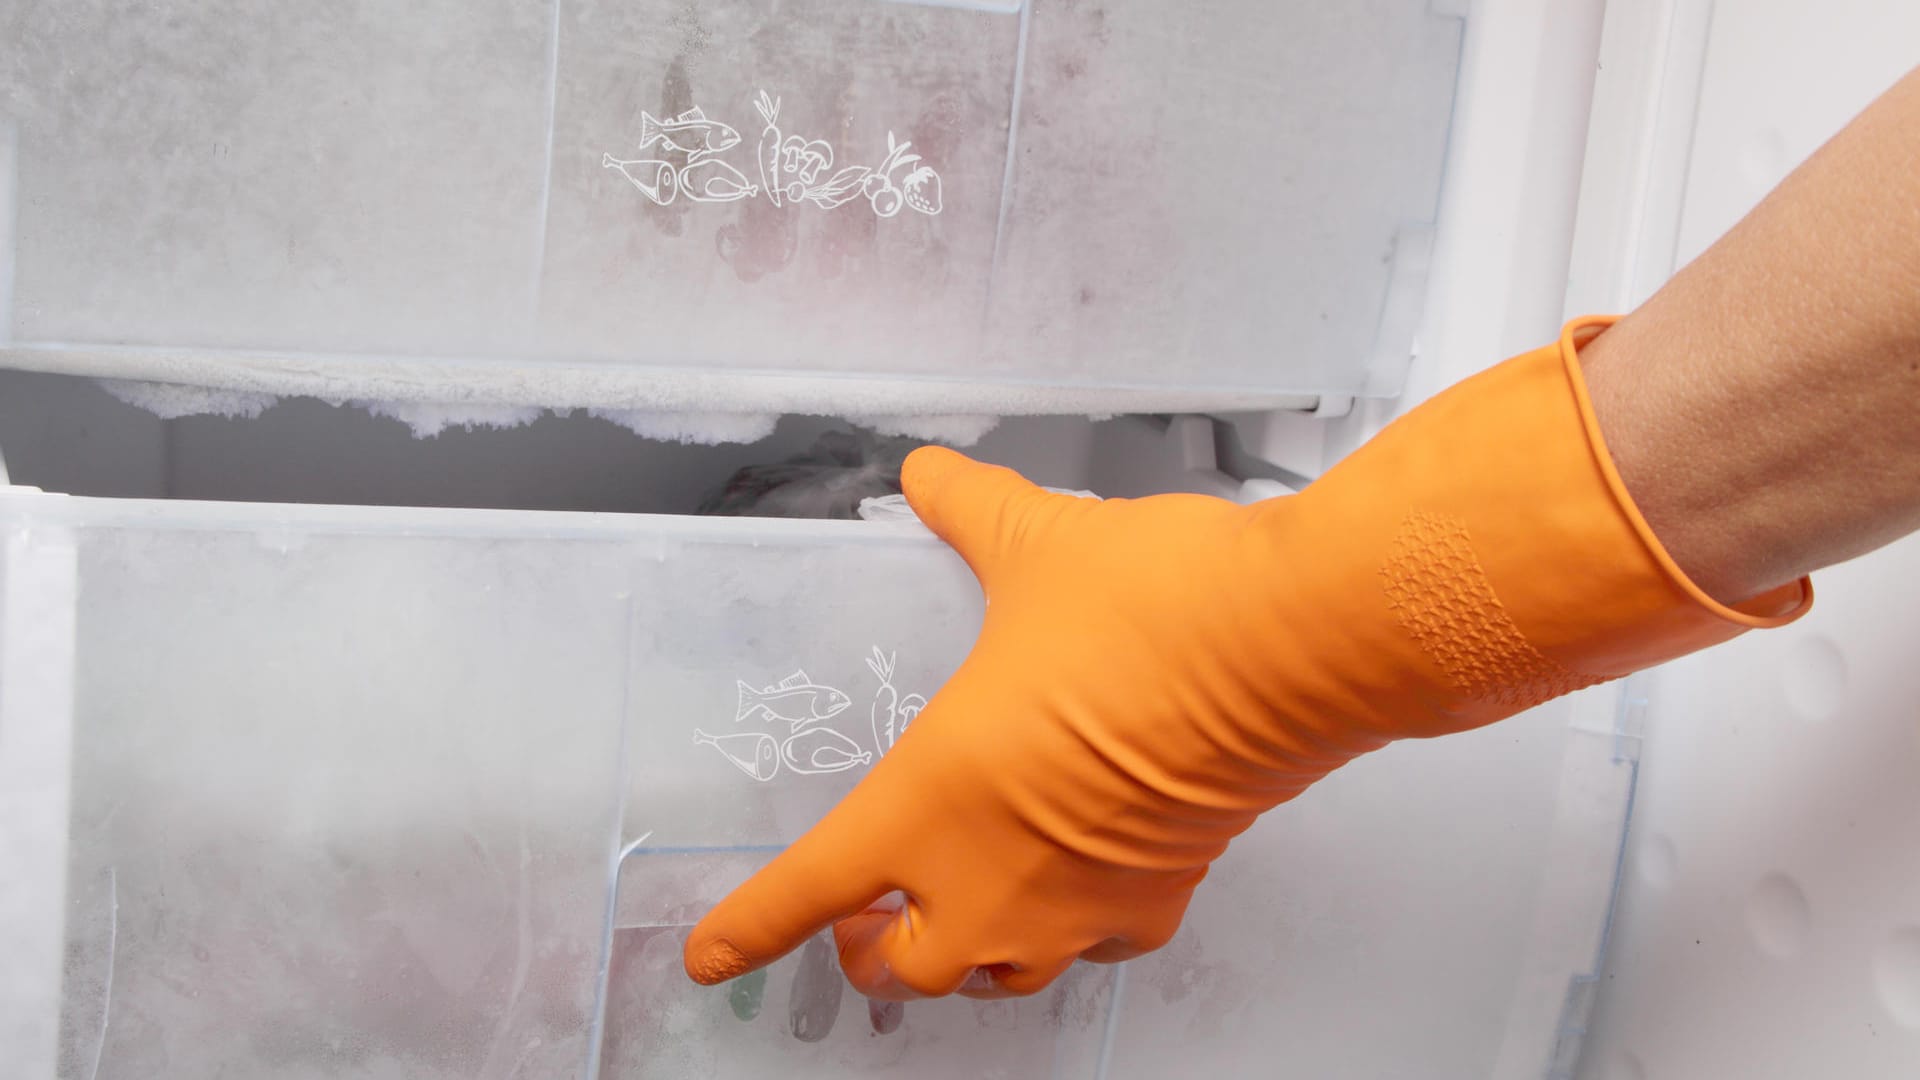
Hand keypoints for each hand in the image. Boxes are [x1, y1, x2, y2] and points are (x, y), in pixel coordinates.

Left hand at [684, 322, 1808, 999]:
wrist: (1288, 650)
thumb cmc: (1155, 609)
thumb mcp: (1034, 543)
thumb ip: (965, 511)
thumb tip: (927, 474)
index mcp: (933, 796)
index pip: (811, 887)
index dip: (752, 927)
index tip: (712, 953)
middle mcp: (994, 875)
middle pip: (899, 973)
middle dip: (865, 957)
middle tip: (862, 917)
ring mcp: (1079, 902)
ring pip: (994, 982)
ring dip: (958, 961)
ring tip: (953, 912)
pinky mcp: (1158, 900)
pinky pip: (1095, 948)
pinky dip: (1070, 933)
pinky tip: (1073, 886)